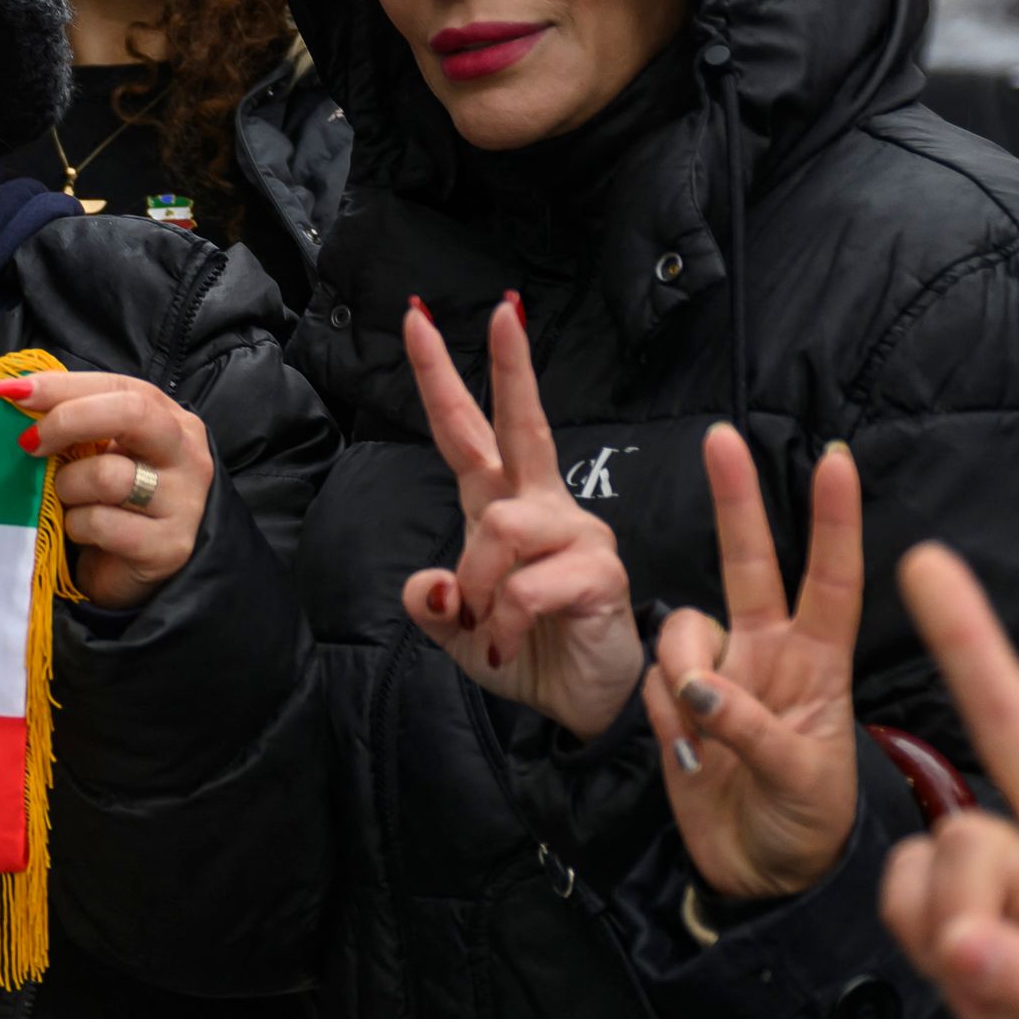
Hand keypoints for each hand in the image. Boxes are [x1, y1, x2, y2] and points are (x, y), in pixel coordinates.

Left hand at [0, 366, 217, 610]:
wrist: (138, 568)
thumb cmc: (112, 500)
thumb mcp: (98, 451)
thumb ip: (73, 419)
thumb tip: (14, 390)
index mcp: (170, 420)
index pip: (118, 387)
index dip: (62, 386)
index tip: (11, 392)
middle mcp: (186, 454)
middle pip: (131, 414)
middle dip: (68, 421)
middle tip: (29, 443)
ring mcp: (184, 501)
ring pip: (108, 475)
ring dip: (69, 487)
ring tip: (67, 500)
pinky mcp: (168, 546)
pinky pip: (103, 523)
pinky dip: (78, 526)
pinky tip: (82, 531)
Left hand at [399, 295, 642, 736]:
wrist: (580, 708)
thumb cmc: (526, 654)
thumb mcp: (458, 633)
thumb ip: (433, 606)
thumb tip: (430, 585)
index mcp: (501, 508)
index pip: (466, 433)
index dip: (441, 379)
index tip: (417, 320)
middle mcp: (543, 509)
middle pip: (521, 427)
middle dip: (510, 368)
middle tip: (504, 310)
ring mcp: (578, 536)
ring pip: (501, 526)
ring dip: (479, 583)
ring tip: (488, 626)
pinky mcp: (601, 574)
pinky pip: (528, 586)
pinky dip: (504, 620)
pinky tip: (509, 642)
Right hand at [646, 430, 866, 898]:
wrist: (760, 877)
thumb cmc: (809, 827)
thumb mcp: (802, 780)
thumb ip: (750, 726)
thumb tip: (694, 687)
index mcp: (821, 665)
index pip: (832, 580)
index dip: (834, 521)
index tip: (836, 460)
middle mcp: (770, 656)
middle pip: (751, 564)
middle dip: (736, 501)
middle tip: (721, 439)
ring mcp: (719, 677)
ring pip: (681, 632)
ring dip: (682, 676)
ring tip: (701, 740)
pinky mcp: (673, 706)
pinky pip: (649, 683)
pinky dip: (662, 715)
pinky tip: (686, 756)